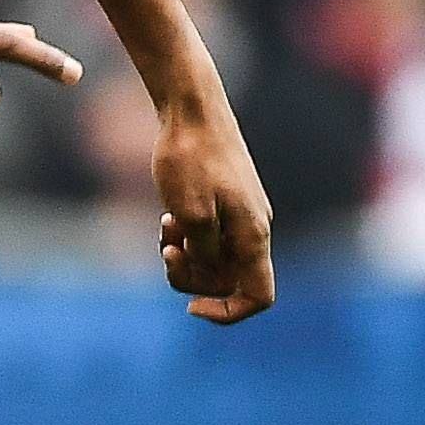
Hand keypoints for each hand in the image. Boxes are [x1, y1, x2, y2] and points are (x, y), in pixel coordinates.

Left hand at [153, 89, 276, 324]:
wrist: (192, 111)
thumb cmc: (189, 159)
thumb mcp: (190, 215)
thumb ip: (203, 254)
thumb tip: (210, 274)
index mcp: (253, 236)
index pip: (259, 296)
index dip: (228, 313)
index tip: (191, 307)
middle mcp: (254, 229)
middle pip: (228, 282)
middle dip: (192, 277)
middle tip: (166, 251)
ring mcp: (241, 216)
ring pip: (213, 261)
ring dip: (184, 257)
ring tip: (165, 228)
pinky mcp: (226, 203)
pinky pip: (207, 238)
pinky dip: (185, 238)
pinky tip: (167, 218)